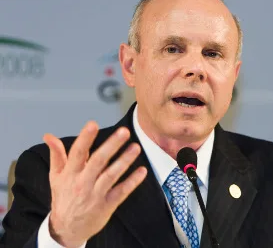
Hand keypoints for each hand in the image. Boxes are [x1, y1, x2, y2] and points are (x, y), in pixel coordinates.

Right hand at [43, 121, 146, 247]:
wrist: (67, 228)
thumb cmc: (63, 198)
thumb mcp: (56, 176)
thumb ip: (57, 154)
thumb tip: (49, 136)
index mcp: (70, 174)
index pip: (77, 153)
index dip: (85, 138)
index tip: (93, 124)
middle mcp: (83, 183)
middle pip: (98, 161)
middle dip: (111, 145)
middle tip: (124, 132)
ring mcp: (96, 194)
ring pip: (112, 175)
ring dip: (125, 160)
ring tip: (135, 147)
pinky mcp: (107, 205)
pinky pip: (122, 192)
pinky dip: (132, 182)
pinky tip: (142, 171)